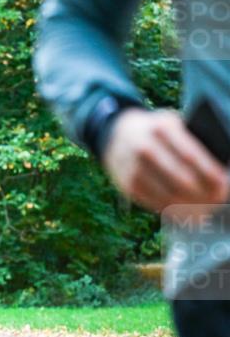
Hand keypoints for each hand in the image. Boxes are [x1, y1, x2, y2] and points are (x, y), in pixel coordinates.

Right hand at [103, 108, 227, 214]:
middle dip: (203, 193)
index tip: (224, 184)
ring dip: (190, 206)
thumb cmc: (159, 131)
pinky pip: (155, 203)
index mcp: (161, 129)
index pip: (190, 155)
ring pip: (168, 195)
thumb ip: (191, 141)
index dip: (209, 172)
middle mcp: (144, 149)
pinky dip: (173, 210)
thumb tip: (217, 172)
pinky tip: (186, 212)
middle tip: (217, 200)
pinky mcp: (128, 186)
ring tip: (205, 211)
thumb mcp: (173, 124)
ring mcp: (134, 169)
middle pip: (181, 179)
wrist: (117, 135)